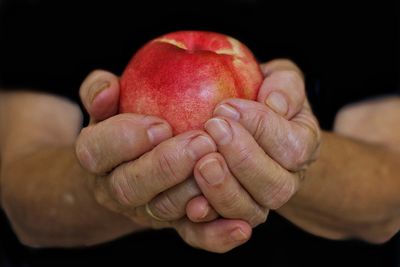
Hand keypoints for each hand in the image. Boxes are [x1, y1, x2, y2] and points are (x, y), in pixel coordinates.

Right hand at [75, 70, 251, 251]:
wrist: (132, 167)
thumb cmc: (126, 125)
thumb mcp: (108, 105)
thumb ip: (100, 91)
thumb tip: (108, 87)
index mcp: (96, 156)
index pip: (96, 151)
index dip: (125, 139)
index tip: (161, 124)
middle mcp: (116, 189)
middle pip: (131, 187)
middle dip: (166, 165)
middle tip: (202, 142)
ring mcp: (147, 210)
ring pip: (164, 210)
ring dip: (193, 192)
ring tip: (221, 164)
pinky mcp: (176, 224)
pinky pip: (193, 236)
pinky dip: (215, 234)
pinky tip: (240, 226)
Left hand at [186, 59, 320, 225]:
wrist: (246, 131)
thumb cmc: (261, 99)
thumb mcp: (280, 81)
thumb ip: (285, 85)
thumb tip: (275, 103)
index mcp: (300, 149)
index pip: (293, 148)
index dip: (262, 128)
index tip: (227, 106)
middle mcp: (283, 182)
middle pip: (274, 187)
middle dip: (244, 158)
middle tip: (213, 128)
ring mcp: (257, 203)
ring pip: (248, 211)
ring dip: (224, 188)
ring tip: (202, 161)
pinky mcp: (227, 217)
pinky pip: (220, 232)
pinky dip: (208, 224)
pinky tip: (192, 204)